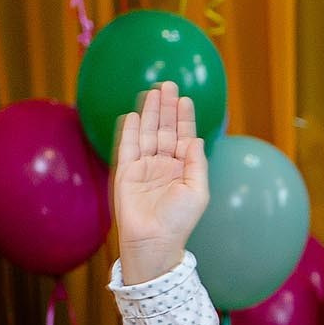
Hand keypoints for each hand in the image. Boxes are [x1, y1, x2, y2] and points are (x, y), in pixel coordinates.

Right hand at [113, 82, 208, 284]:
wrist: (153, 240)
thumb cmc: (179, 221)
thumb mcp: (197, 191)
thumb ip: (196, 164)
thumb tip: (195, 139)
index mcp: (182, 168)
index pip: (183, 136)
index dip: (184, 118)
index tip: (185, 98)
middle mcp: (163, 164)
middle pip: (165, 129)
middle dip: (166, 108)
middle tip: (168, 84)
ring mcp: (144, 167)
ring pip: (147, 133)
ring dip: (150, 113)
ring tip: (154, 91)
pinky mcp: (126, 172)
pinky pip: (128, 147)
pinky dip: (132, 130)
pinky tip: (135, 114)